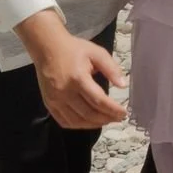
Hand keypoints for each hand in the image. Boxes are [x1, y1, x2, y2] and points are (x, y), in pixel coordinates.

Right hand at [15, 10, 127, 128]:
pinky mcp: (49, 104)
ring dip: (94, 124)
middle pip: (88, 113)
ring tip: (107, 120)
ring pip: (77, 121)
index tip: (124, 113)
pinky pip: (64, 121)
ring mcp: (55, 100)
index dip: (113, 109)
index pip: (98, 101)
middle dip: (106, 118)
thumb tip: (123, 85)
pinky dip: (78, 125)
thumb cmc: (74, 49)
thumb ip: (111, 69)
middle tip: (119, 118)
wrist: (47, 48)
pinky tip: (89, 122)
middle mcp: (65, 92)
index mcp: (78, 78)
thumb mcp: (97, 53)